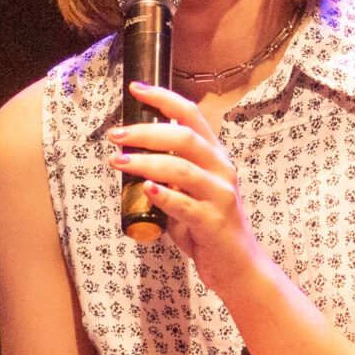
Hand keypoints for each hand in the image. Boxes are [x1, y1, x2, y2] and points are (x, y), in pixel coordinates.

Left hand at [107, 83, 266, 283]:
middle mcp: (221, 169)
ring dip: (145, 162)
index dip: (164, 98)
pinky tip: (147, 189)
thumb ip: (168, 175)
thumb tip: (129, 159)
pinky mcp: (213, 222)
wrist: (238, 266)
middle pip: (183, 137)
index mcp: (216, 156)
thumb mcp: (191, 192)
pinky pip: (185, 205)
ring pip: (180, 168)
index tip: (136, 89)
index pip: (192, 115)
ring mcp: (220, 195)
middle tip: (116, 134)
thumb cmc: (208, 227)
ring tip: (118, 161)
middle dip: (146, 131)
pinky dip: (164, 195)